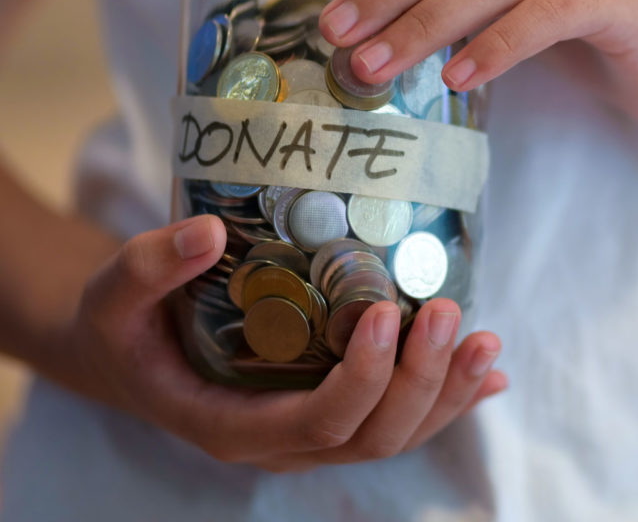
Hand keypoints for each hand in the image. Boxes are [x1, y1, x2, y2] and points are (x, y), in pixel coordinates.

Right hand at [49, 215, 505, 471]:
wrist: (131, 354)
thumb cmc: (124, 326)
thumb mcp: (113, 296)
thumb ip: (150, 266)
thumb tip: (208, 231)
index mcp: (232, 424)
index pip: (317, 420)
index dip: (360, 379)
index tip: (384, 316)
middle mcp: (283, 441)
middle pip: (372, 435)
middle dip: (421, 381)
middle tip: (447, 312)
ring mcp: (314, 433)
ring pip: (397, 434)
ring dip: (448, 392)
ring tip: (487, 341)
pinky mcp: (336, 411)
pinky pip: (402, 417)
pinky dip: (449, 398)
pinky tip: (489, 372)